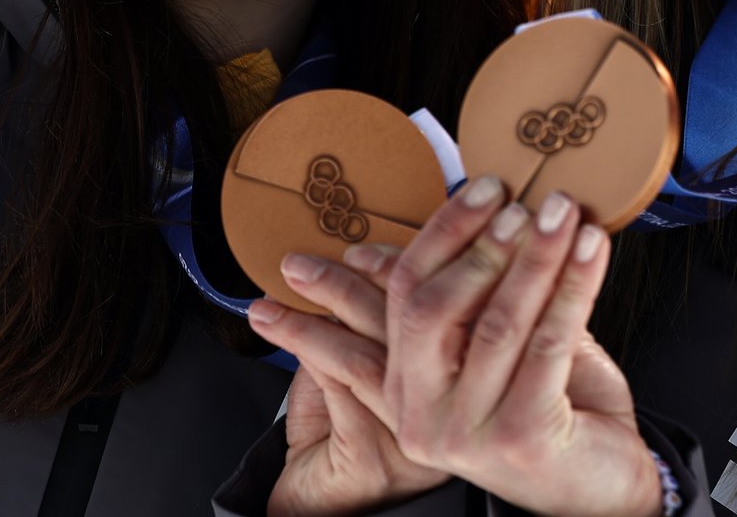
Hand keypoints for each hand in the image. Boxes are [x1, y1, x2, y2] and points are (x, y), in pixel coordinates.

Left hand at [249, 245, 447, 515]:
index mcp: (459, 379)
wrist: (319, 514)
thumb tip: (342, 269)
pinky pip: (342, 382)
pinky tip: (277, 324)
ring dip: (324, 302)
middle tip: (307, 258)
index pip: (446, 307)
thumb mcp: (352, 373)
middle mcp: (448, 409)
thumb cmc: (335, 440)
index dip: (405, 268)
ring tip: (286, 281)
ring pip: (374, 349)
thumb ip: (359, 328)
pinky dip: (305, 340)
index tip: (360, 247)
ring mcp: (415, 436)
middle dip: (355, 278)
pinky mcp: (376, 457)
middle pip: (413, 323)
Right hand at [250, 178, 661, 516]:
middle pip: (432, 307)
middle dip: (482, 243)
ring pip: (497, 321)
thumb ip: (481, 295)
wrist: (602, 489)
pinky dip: (574, 287)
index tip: (483, 187)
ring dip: (537, 256)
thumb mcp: (501, 349)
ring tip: (565, 214)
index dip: (442, 233)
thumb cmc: (553, 408)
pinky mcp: (519, 438)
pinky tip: (593, 250)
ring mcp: (466, 430)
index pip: (402, 294)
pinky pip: (547, 345)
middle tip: (524, 202)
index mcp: (407, 384)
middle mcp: (422, 412)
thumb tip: (481, 207)